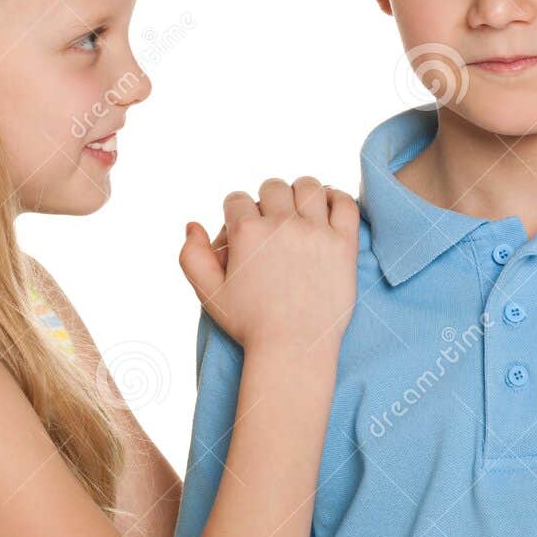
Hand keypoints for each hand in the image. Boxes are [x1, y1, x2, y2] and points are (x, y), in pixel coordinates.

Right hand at [179, 177, 358, 351]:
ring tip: (299, 213)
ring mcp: (315, 232)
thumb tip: (192, 224)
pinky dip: (336, 198)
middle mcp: (281, 225)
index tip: (243, 232)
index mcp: (247, 233)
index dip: (235, 214)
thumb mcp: (209, 294)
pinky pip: (344, 204)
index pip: (236, 199)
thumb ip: (191, 256)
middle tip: (271, 224)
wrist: (293, 350)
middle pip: (272, 187)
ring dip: (300, 194)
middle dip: (266, 202)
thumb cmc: (250, 325)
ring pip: (308, 186)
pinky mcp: (343, 244)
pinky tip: (327, 209)